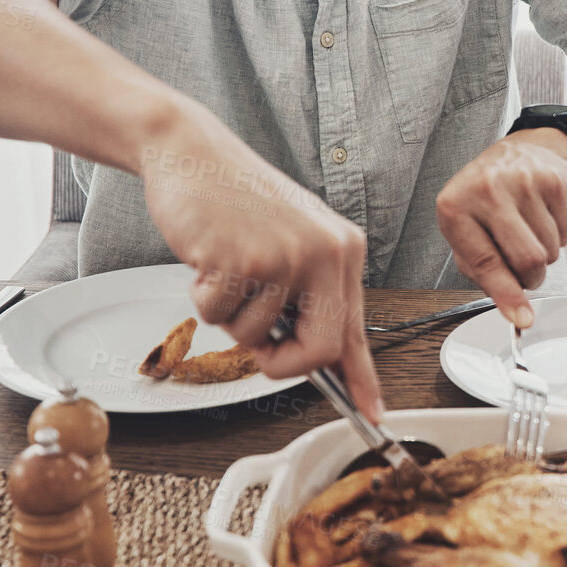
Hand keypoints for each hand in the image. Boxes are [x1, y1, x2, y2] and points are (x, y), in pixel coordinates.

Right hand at [139, 105, 380, 419]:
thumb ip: (310, 294)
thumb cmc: (238, 201)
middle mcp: (324, 253)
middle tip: (263, 350)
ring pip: (254, 336)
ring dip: (229, 315)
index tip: (373, 414)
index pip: (356, 329)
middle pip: (320, 349)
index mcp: (344, 251)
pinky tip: (206, 258)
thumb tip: (319, 357)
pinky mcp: (240, 259)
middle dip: (284, 364)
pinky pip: (217, 315)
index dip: (363, 379)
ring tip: (226, 268)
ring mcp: (285, 256)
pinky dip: (202, 297)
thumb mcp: (294, 241)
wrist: (192, 152)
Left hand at [435, 128, 566, 326]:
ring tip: (529, 232)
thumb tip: (515, 311)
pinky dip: (558, 236)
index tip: (522, 319)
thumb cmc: (487, 198)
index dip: (507, 295)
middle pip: (527, 259)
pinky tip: (543, 217)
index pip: (485, 262)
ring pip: (550, 250)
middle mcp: (487, 189)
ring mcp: (524, 181)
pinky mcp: (555, 180)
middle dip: (531, 278)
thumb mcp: (468, 231)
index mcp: (455, 206)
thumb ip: (483, 273)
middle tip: (525, 270)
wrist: (522, 152)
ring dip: (544, 255)